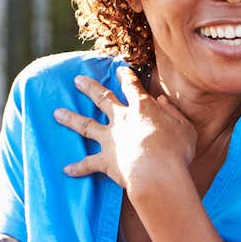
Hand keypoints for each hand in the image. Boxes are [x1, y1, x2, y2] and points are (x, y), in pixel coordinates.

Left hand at [53, 67, 195, 191]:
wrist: (157, 173)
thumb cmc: (176, 150)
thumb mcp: (184, 127)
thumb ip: (173, 112)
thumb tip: (162, 101)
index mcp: (143, 108)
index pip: (132, 86)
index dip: (126, 76)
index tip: (120, 69)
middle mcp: (122, 119)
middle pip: (102, 98)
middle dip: (89, 87)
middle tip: (77, 80)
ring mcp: (111, 139)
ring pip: (86, 125)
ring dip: (70, 118)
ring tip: (56, 112)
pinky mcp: (105, 161)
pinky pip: (88, 164)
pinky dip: (77, 167)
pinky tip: (66, 170)